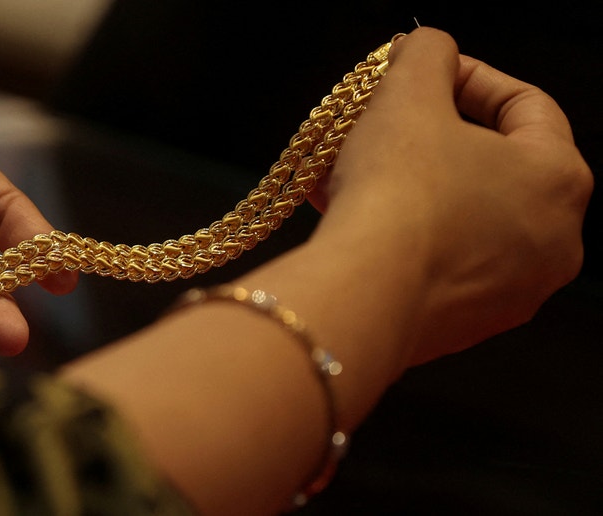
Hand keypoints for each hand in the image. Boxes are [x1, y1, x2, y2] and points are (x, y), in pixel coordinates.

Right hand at [311, 28, 592, 364]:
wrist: (362, 295)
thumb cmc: (396, 195)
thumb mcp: (408, 94)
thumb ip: (427, 54)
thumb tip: (427, 53)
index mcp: (560, 179)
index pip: (526, 105)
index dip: (468, 77)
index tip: (423, 74)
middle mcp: (553, 241)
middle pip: (490, 165)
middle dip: (428, 136)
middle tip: (384, 124)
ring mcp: (513, 290)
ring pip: (460, 216)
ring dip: (409, 185)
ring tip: (353, 170)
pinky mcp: (468, 323)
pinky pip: (439, 260)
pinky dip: (404, 232)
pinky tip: (351, 215)